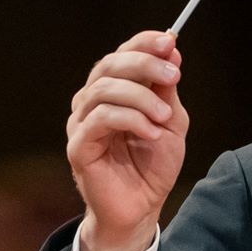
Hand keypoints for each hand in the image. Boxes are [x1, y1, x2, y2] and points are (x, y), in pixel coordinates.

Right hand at [66, 28, 187, 250]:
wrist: (142, 208)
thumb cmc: (153, 166)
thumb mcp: (170, 121)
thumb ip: (166, 89)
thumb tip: (172, 50)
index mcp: (113, 91)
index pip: (121, 54)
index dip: (143, 43)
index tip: (170, 42)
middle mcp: (91, 102)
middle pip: (109, 65)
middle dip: (144, 64)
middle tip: (172, 74)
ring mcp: (81, 123)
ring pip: (103, 90)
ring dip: (141, 97)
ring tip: (164, 117)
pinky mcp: (78, 146)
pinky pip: (99, 119)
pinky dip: (130, 119)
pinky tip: (151, 132)